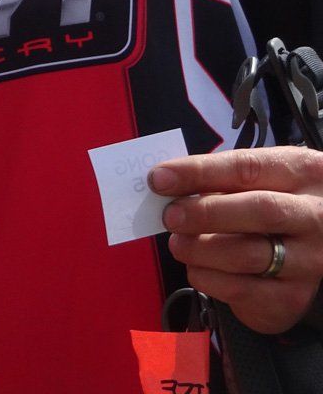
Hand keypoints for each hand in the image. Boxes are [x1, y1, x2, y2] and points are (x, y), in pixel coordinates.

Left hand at [151, 146, 322, 333]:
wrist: (312, 249)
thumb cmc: (271, 202)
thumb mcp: (256, 180)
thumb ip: (217, 180)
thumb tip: (164, 184)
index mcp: (303, 173)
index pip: (247, 167)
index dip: (198, 172)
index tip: (158, 178)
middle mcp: (315, 218)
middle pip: (260, 211)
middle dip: (205, 212)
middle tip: (169, 216)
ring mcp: (310, 261)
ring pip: (249, 255)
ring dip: (200, 249)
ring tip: (177, 244)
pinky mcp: (294, 298)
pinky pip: (243, 291)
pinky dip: (208, 278)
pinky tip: (197, 268)